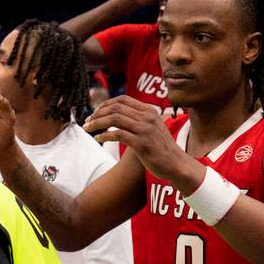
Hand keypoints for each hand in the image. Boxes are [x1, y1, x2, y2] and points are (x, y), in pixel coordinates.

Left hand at [83, 95, 202, 190]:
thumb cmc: (160, 147)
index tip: (95, 112)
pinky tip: (98, 139)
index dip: (105, 104)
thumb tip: (115, 115)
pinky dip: (105, 135)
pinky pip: (118, 135)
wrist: (176, 163)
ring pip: (114, 119)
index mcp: (149, 110)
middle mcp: (147, 117)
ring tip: (88, 129)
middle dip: (97, 114)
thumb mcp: (151, 127)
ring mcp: (145, 130)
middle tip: (87, 122)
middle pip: (115, 108)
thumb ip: (137, 119)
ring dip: (97, 123)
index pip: (122, 99)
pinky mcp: (142, 144)